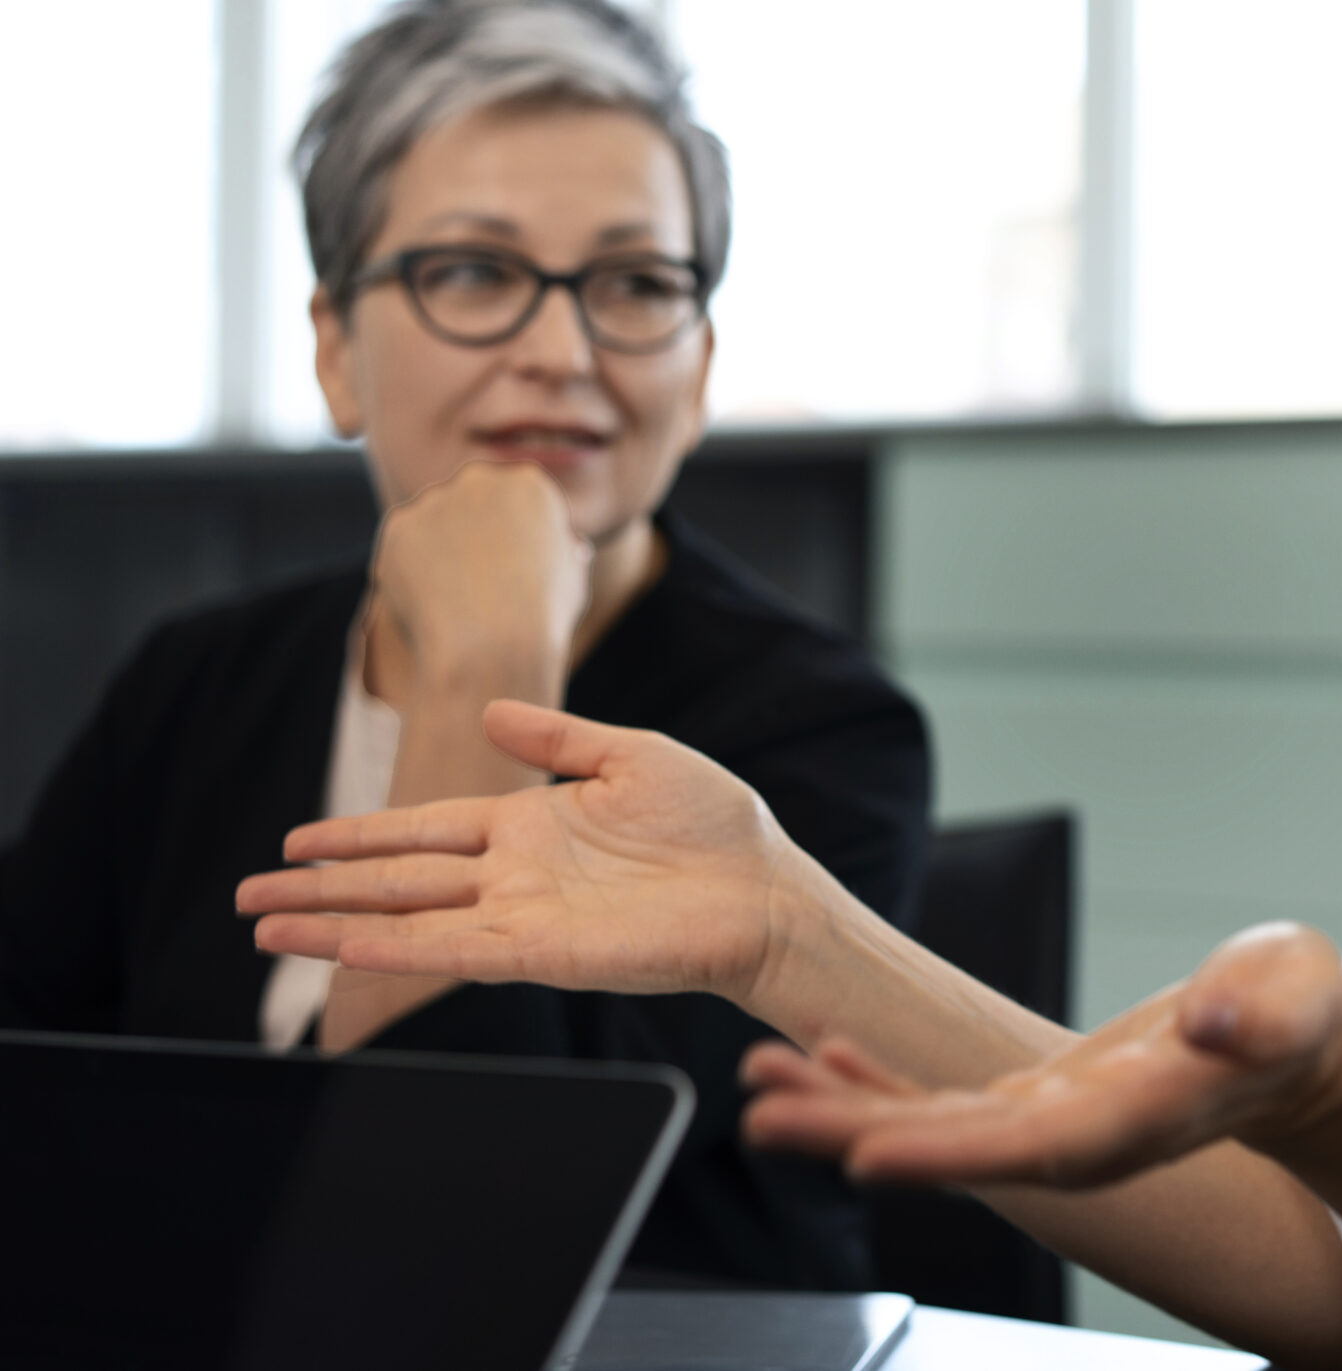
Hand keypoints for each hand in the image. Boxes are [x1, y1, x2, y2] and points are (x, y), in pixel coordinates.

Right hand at [238, 701, 806, 1006]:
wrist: (767, 890)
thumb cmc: (717, 827)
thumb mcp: (633, 757)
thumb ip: (559, 740)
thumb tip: (492, 713)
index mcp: (531, 826)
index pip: (423, 831)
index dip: (358, 835)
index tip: (295, 842)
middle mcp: (514, 876)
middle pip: (396, 879)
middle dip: (321, 887)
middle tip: (247, 896)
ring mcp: (523, 917)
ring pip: (408, 919)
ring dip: (336, 925)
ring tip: (266, 929)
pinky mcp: (544, 953)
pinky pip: (455, 951)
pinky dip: (396, 950)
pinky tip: (344, 947)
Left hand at [371, 461, 589, 692]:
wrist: (491, 643)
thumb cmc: (543, 616)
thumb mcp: (573, 576)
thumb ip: (562, 550)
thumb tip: (566, 545)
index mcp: (529, 484)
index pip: (513, 501)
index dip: (511, 537)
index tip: (510, 571)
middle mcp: (480, 480)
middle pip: (470, 503)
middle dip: (470, 535)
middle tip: (476, 584)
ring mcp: (435, 500)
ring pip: (432, 524)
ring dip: (437, 552)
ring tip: (453, 600)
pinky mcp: (398, 526)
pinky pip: (402, 548)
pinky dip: (409, 571)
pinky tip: (428, 601)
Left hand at [740, 922, 1341, 1189]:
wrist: (1286, 1051)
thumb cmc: (1290, 1017)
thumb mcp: (1292, 996)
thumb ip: (1260, 1011)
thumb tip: (1217, 1020)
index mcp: (1136, 1118)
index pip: (1030, 1149)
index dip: (946, 1153)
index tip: (866, 1154)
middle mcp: (1079, 1137)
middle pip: (952, 1148)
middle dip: (853, 1133)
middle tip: (763, 1115)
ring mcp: (1049, 1124)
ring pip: (929, 1127)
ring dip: (842, 1108)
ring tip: (761, 1084)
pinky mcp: (1033, 1101)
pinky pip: (940, 1099)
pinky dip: (878, 1077)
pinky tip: (822, 1054)